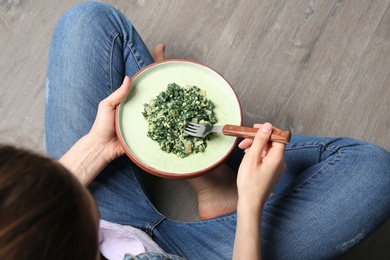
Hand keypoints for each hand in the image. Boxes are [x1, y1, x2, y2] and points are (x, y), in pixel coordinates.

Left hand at [88, 43, 165, 162]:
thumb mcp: (107, 106)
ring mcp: (138, 127)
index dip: (147, 91)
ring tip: (173, 110)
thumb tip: (128, 78)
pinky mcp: (142, 138)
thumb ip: (117, 94)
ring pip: (152, 121)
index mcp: (127, 107)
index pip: (139, 97)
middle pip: (148, 109)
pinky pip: (151, 134)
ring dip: (160, 118)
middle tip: (171, 97)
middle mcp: (134, 116)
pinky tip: (168, 126)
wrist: (101, 148)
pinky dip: (158, 131)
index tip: (158, 84)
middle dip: (158, 104)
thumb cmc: (102, 125)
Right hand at [237, 122, 285, 208]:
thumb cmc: (249, 183)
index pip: (279, 136)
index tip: (255, 128)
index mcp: (278, 158)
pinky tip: (248, 156)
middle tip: (244, 141)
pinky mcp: (272, 172)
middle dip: (258, 139)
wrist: (250, 203)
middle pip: (272, 142)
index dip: (267, 130)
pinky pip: (267, 157)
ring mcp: (277, 167)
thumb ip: (260, 141)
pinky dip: (257, 154)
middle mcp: (280, 162)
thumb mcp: (252, 158)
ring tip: (243, 149)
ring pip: (268, 150)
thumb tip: (266, 126)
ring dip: (256, 146)